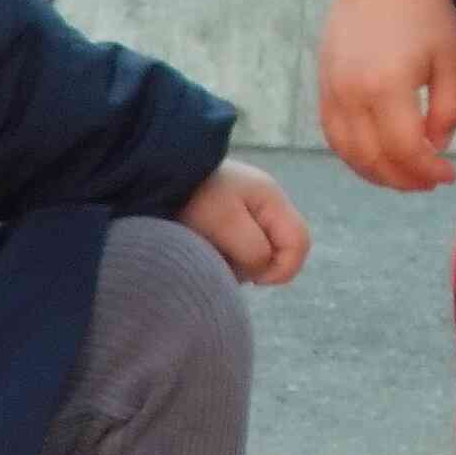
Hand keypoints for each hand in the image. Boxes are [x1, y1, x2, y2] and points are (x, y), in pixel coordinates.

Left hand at [176, 159, 311, 286]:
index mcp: (271, 200)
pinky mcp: (230, 218)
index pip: (299, 242)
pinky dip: (228, 256)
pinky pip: (241, 247)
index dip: (283, 269)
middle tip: (227, 268)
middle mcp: (266, 204)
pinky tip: (207, 250)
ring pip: (261, 251)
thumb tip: (261, 268)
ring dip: (240, 263)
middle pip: (281, 248)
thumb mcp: (224, 223)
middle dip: (260, 267)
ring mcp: (249, 210)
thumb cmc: (191, 196)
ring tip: (212, 255)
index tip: (254, 280)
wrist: (156, 175)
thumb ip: (252, 248)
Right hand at [318, 0, 455, 191]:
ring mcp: (330, 92)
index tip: (447, 175)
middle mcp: (351, 95)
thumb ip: (450, 108)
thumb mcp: (453, 57)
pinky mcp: (322, 87)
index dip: (427, 171)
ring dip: (376, 174)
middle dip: (403, 179)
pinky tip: (377, 156)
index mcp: (387, 86)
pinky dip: (354, 155)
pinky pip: (334, 136)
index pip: (404, 151)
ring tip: (403, 175)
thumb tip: (434, 146)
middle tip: (428, 182)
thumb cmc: (424, 9)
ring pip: (348, 154)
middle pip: (373, 160)